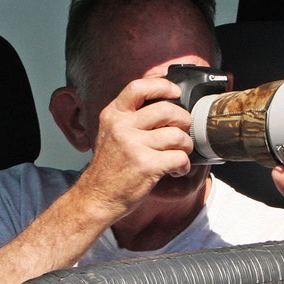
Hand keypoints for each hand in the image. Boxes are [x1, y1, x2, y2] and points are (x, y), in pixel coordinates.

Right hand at [77, 76, 195, 214]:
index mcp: (113, 115)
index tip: (176, 93)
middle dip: (183, 120)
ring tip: (179, 154)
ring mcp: (134, 146)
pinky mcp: (147, 165)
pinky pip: (179, 158)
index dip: (163, 86)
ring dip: (186, 145)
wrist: (97, 197)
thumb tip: (165, 105)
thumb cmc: (109, 167)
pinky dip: (184, 165)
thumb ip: (130, 117)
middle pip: (167, 110)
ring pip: (178, 135)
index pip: (139, 87)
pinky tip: (176, 170)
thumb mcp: (110, 133)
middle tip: (184, 130)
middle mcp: (121, 127)